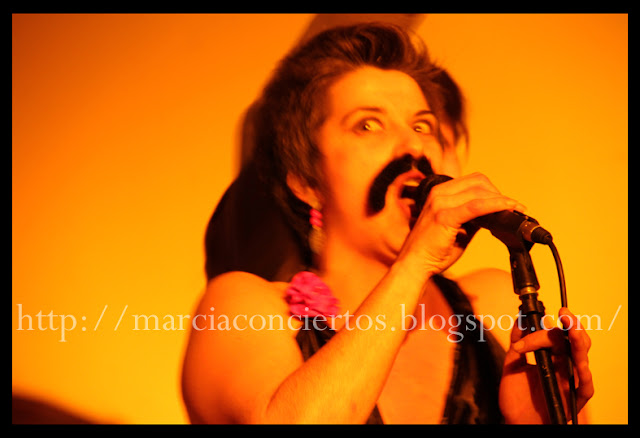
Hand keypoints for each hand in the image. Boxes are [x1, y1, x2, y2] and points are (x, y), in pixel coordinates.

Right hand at [396, 172, 524, 275]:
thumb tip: (494, 214)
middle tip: (512, 208)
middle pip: (478, 182)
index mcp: (439, 193)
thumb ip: (472, 218)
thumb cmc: (433, 250)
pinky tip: (509, 209)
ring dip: (502, 199)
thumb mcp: (457, 228)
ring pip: (480, 192)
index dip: (492, 189)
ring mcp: (440, 203)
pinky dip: (496, 205)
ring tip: (515, 209)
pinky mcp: (445, 216)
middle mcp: (438, 193)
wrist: (415, 264)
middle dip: (498, 193)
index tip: (506, 202)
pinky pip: (477, 206)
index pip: (472, 181)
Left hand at [499, 308, 593, 423]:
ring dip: (579, 342)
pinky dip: (584, 374)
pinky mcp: (575, 398)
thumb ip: (516, 344)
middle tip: (564, 313)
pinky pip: (585, 386)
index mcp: (551, 356)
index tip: (520, 344)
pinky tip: (580, 365)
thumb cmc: (518, 398)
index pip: (552, 337)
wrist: (516, 421)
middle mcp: (563, 365)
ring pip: (581, 358)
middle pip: (574, 341)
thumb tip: (519, 320)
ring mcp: (570, 380)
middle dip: (571, 325)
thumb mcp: (512, 366)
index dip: (538, 335)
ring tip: (573, 330)